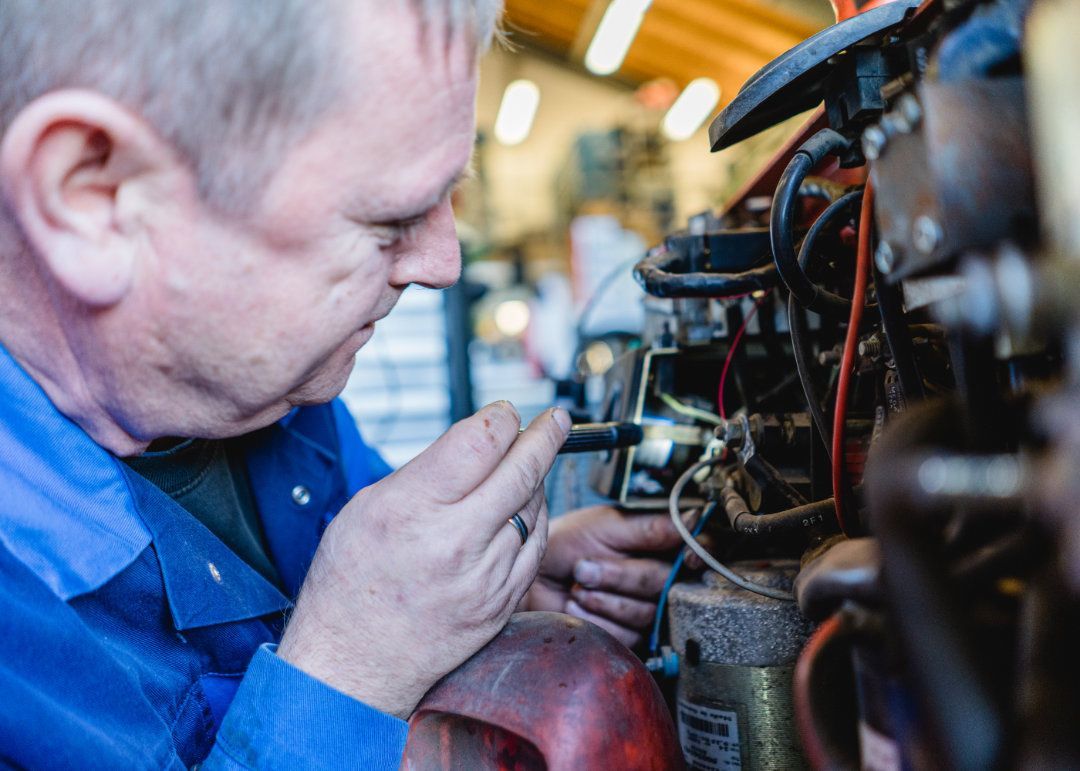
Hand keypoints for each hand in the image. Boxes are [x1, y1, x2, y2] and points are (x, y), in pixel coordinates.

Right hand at [278, 401, 570, 718]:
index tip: (508, 412)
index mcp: (414, 510)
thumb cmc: (351, 583)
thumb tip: (478, 439)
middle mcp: (455, 542)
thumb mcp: (368, 507)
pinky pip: (535, 547)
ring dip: (536, 480)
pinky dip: (535, 520)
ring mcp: (485, 578)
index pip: (481, 442)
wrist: (353, 663)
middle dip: (545, 436)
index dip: (503, 419)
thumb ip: (427, 471)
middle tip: (556, 420)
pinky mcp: (501, 603)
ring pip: (534, 507)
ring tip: (524, 468)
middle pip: (521, 470)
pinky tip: (524, 508)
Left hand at [521, 505, 687, 647]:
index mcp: (659, 544)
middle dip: (622, 576)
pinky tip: (576, 605)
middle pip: (667, 584)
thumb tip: (693, 519)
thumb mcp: (606, 526)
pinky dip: (596, 619)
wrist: (532, 578)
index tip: (686, 557)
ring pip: (646, 613)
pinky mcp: (628, 635)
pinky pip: (627, 635)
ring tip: (578, 583)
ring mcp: (645, 608)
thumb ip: (651, 528)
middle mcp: (658, 577)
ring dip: (604, 598)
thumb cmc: (565, 544)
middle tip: (586, 566)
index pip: (701, 550)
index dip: (700, 554)